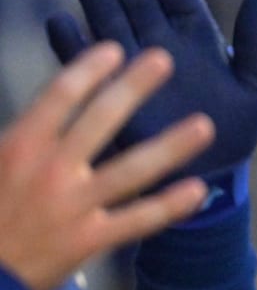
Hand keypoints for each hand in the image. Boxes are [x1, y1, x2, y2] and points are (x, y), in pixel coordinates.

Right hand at [0, 44, 214, 289]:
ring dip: (171, 146)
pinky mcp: (88, 240)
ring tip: (204, 126)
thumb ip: (18, 137)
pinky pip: (137, 220)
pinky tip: (200, 190)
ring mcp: (72, 206)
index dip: (87, 70)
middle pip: (101, 119)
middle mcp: (50, 170)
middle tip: (165, 59)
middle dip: (134, 87)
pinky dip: (169, 206)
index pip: (58, 97)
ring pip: (131, 170)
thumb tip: (43, 110)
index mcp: (19, 146)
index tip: (113, 49)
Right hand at [46, 0, 256, 179]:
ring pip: (109, 19)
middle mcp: (160, 46)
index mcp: (196, 39)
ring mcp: (132, 69)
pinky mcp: (109, 97)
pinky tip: (59, 21)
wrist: (208, 179)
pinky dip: (71, 46)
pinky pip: (85, 66)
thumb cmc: (234, 132)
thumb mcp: (254, 83)